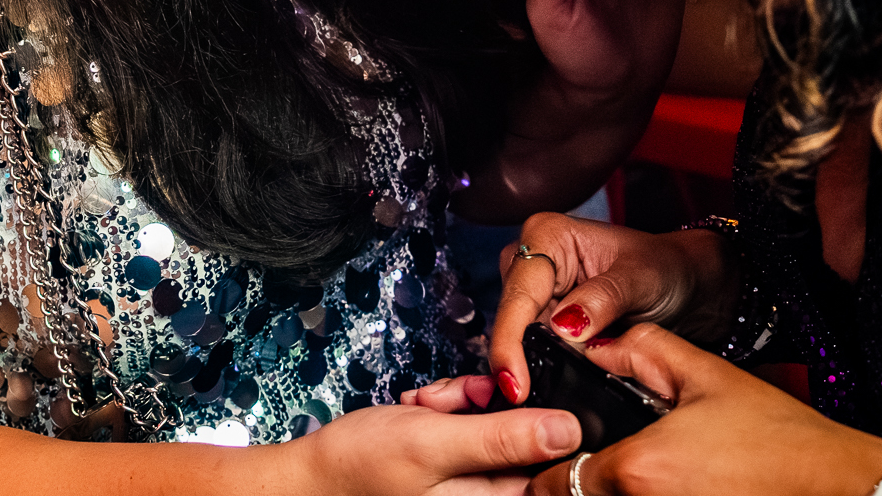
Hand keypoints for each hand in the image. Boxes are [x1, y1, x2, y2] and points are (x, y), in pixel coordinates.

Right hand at [287, 391, 582, 495]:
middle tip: (447, 402)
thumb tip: (570, 433)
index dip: (526, 413)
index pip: (549, 455)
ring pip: (496, 421)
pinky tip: (421, 409)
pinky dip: (449, 408)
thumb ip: (503, 439)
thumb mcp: (434, 444)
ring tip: (424, 406)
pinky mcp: (458, 467)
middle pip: (522, 432)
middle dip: (485, 402)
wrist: (312, 477)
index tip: (494, 398)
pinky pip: (473, 426)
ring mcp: (473, 484)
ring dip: (463, 400)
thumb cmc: (362, 469)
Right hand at [487, 214, 736, 404]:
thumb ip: (603, 299)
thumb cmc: (667, 267)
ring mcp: (538, 292)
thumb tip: (564, 327)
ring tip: (534, 401)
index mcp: (548, 235)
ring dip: (527, 368)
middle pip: (509, 317)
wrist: (686, 285)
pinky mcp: (545, 319)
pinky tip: (545, 392)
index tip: (514, 383)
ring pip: (517, 337)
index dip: (511, 341)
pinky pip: (533, 348)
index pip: (519, 294)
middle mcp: (533, 260)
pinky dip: (540, 370)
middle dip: (515, 359)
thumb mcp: (641, 279)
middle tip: (524, 401)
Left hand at [525, 325, 881, 495]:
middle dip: (572, 487)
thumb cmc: (778, 438)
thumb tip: (598, 344)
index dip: (548, 467)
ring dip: (606, 495)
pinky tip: (665, 484)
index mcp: (634, 469)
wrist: (836, 485)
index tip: (555, 455)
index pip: (555, 483)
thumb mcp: (707, 375)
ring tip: (631, 474)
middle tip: (580, 462)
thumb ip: (644, 350)